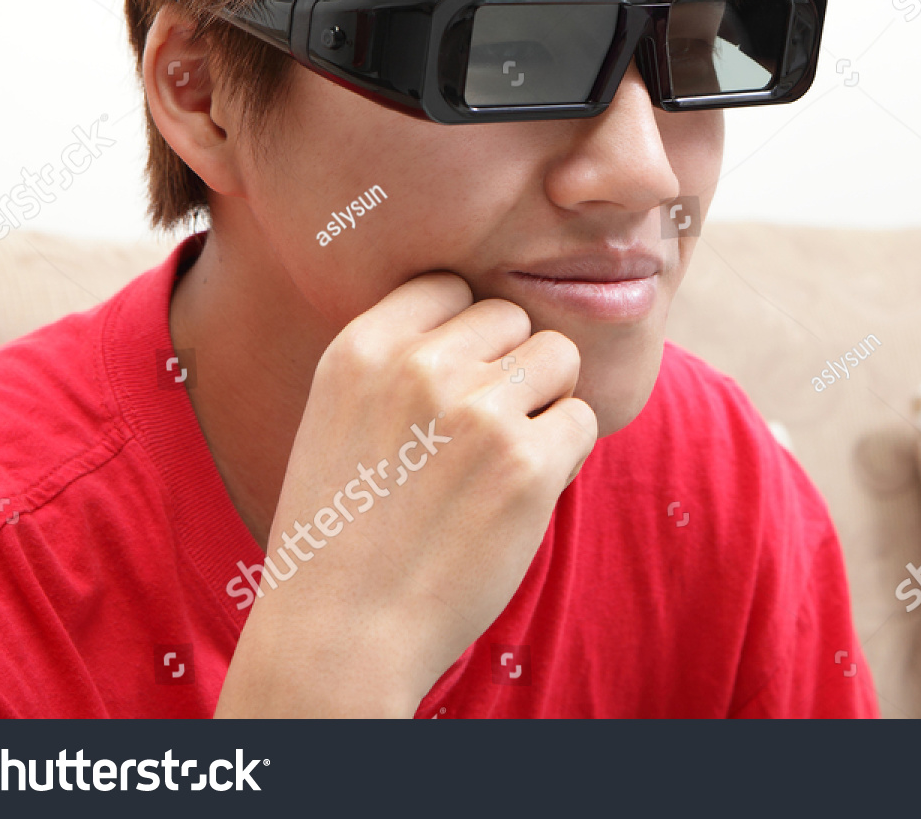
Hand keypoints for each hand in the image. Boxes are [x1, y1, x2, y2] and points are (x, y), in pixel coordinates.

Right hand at [215, 272, 596, 716]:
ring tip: (505, 460)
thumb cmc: (344, 531)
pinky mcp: (527, 463)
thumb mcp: (337, 416)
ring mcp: (478, 412)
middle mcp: (421, 366)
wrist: (341, 633)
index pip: (450, 287)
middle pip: (514, 319)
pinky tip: (521, 496)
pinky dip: (565, 456)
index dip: (466, 334)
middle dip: (513, 367)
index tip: (455, 384)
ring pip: (559, 357)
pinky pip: (582, 420)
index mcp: (363, 348)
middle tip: (484, 432)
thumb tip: (485, 325)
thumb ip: (399, 362)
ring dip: (547, 403)